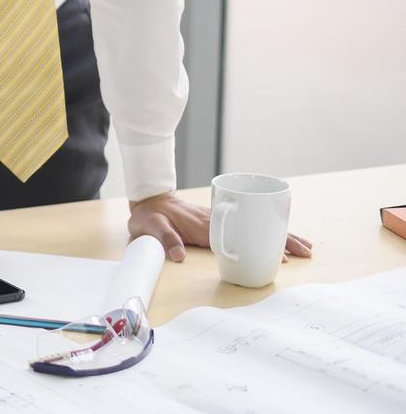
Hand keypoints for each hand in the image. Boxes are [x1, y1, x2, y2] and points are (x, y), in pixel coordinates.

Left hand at [127, 193, 313, 262]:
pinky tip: (279, 241)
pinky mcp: (219, 220)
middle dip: (284, 239)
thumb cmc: (149, 215)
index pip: (241, 235)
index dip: (263, 244)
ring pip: (257, 227)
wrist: (148, 199)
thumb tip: (179, 256)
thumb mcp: (150, 226)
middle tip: (307, 252)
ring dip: (281, 236)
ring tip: (304, 248)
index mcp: (205, 226)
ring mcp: (221, 219)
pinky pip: (248, 226)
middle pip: (258, 229)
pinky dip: (266, 233)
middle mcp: (218, 221)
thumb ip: (164, 239)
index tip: (282, 254)